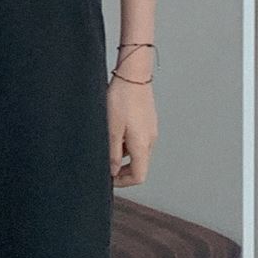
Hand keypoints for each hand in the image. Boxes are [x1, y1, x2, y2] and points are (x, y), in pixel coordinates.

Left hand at [107, 64, 157, 188]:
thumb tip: (112, 170)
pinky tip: (115, 131)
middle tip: (106, 165)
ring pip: (139, 152)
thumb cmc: (121, 99)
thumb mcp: (112, 129)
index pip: (139, 176)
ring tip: (108, 144)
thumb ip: (113, 153)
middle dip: (123, 170)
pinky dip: (127, 143)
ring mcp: (151, 130)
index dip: (123, 182)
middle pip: (140, 166)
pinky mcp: (148, 121)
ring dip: (124, 155)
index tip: (110, 178)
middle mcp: (150, 140)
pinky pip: (139, 140)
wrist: (133, 75)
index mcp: (142, 144)